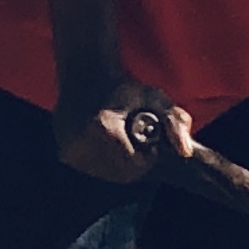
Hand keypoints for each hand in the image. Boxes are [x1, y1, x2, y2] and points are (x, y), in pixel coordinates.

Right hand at [57, 76, 191, 186]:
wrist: (88, 74)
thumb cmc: (126, 88)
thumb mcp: (156, 99)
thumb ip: (175, 123)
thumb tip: (185, 151)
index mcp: (101, 128)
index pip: (133, 166)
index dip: (145, 158)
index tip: (146, 142)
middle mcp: (80, 141)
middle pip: (118, 173)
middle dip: (132, 163)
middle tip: (134, 142)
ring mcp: (69, 149)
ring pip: (104, 173)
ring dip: (116, 164)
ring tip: (120, 141)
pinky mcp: (64, 153)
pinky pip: (90, 168)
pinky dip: (101, 162)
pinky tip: (105, 144)